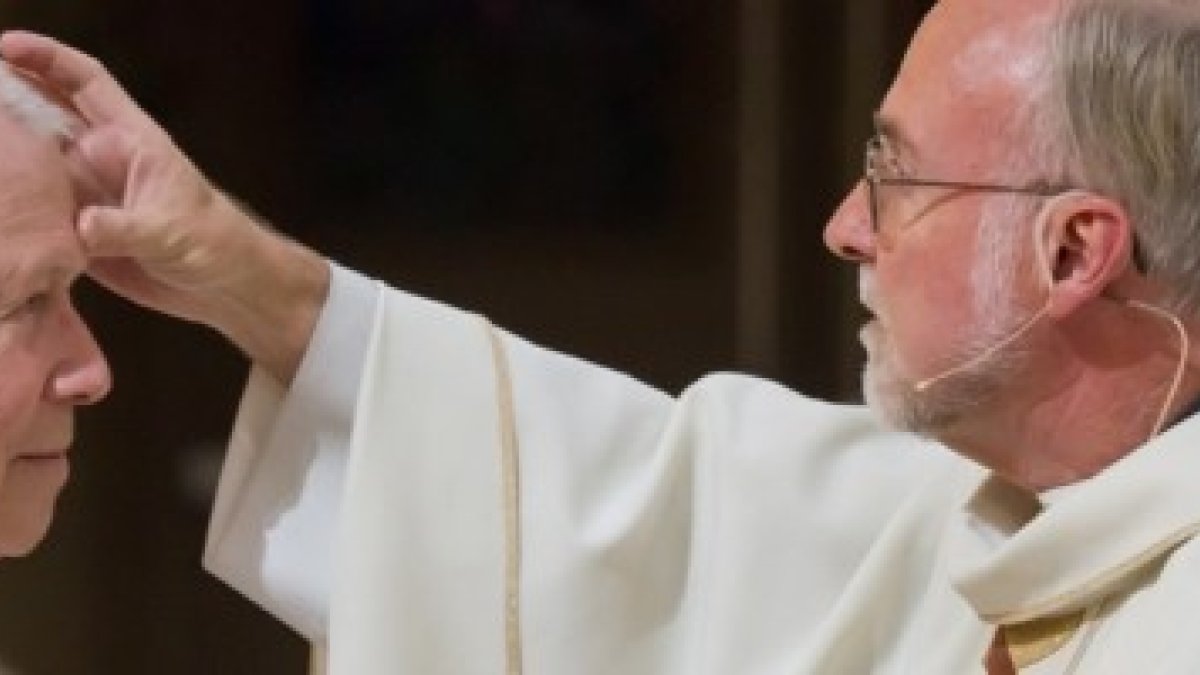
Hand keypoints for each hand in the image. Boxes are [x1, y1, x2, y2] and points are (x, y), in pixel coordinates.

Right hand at [0, 31, 327, 381]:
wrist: (224, 287)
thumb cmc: (214, 243)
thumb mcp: (171, 231)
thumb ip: (123, 227)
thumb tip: (81, 227)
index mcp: (130, 140)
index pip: (85, 83)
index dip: (47, 59)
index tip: (4, 45)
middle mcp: (100, 160)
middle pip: (40, 117)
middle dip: (4, 103)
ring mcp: (84, 194)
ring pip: (28, 166)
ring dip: (1, 160)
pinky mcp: (74, 232)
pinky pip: (32, 213)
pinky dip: (8, 209)